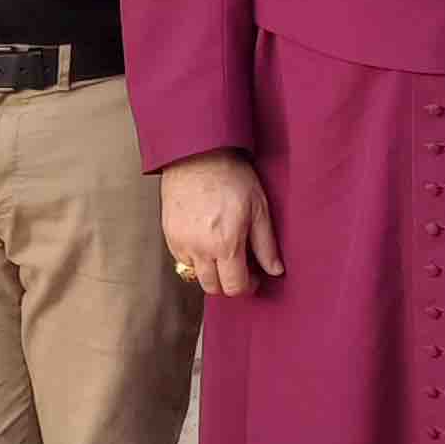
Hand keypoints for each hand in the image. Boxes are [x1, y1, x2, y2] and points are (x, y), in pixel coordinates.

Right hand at [163, 153, 282, 297]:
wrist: (196, 154)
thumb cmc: (231, 177)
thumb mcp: (258, 208)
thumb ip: (266, 245)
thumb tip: (275, 270)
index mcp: (226, 244)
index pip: (234, 287)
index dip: (248, 286)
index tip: (254, 276)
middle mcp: (200, 249)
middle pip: (213, 288)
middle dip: (228, 283)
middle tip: (239, 266)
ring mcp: (181, 243)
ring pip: (196, 276)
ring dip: (210, 271)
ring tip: (221, 251)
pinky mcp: (169, 235)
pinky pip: (181, 260)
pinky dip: (194, 258)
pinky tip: (205, 240)